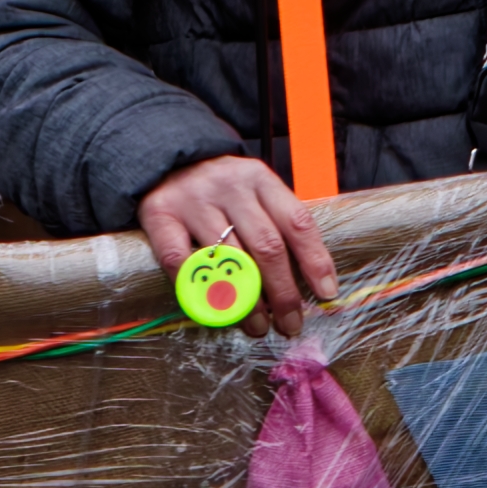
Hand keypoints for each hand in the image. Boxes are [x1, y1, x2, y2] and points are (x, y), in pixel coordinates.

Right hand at [136, 155, 338, 335]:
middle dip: (284, 292)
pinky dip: (199, 290)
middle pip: (267, 246)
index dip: (315, 260)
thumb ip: (276, 226)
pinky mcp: (160, 214)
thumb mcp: (253, 192)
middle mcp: (230, 187)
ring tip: (258, 326)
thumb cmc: (219, 189)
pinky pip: (181, 261)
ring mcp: (194, 200)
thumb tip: (304, 283)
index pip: (297, 221)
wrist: (164, 161)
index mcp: (260, 180)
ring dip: (247, 302)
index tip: (326, 294)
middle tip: (290, 323)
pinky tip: (213, 310)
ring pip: (229, 259)